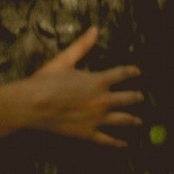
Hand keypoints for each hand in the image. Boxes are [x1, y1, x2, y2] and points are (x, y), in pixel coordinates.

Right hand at [9, 26, 145, 147]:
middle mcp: (102, 101)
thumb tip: (94, 29)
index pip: (121, 74)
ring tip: (138, 121)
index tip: (137, 72)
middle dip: (135, 97)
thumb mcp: (64, 60)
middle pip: (126, 98)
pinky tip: (124, 144)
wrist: (32, 105)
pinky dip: (117, 143)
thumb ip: (82, 45)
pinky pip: (106, 139)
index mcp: (98, 81)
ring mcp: (96, 119)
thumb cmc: (46, 81)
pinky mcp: (87, 133)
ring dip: (132, 119)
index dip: (131, 72)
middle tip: (141, 97)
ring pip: (121, 120)